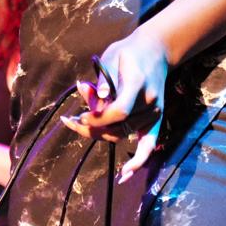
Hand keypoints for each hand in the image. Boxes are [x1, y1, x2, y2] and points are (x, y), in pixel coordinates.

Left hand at [63, 26, 167, 178]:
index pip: (119, 110)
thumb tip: (95, 104)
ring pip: (122, 134)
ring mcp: (154, 112)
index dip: (97, 119)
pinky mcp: (155, 119)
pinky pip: (147, 145)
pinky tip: (124, 175)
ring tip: (79, 123)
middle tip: (70, 121)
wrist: (155, 51)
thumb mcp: (110, 57)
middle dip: (91, 128)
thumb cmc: (128, 53)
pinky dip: (138, 161)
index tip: (79, 117)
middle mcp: (149, 101)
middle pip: (118, 126)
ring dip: (100, 134)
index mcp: (138, 83)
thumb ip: (103, 80)